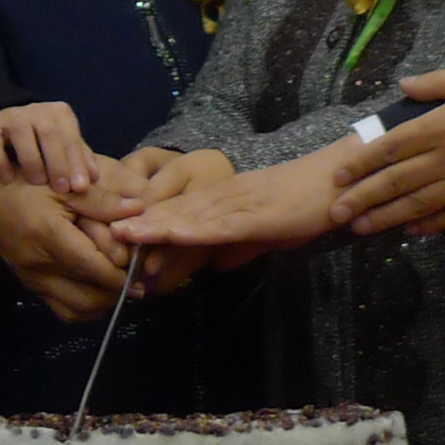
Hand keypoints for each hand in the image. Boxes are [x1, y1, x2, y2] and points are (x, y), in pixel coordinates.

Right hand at [0, 100, 102, 193]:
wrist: (8, 134)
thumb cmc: (44, 146)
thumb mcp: (64, 150)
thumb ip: (79, 161)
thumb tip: (93, 178)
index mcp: (59, 113)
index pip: (70, 135)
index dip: (76, 161)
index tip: (80, 187)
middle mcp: (36, 110)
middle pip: (49, 133)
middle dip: (57, 163)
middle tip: (62, 189)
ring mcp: (11, 116)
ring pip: (22, 133)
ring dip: (32, 160)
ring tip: (38, 183)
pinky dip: (0, 161)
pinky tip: (8, 179)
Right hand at [0, 177, 130, 322]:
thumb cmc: (27, 187)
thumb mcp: (65, 187)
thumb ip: (102, 201)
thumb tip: (139, 209)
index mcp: (50, 236)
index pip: (93, 267)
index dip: (120, 276)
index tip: (140, 273)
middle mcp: (40, 265)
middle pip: (87, 296)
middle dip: (115, 293)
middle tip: (135, 283)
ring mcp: (33, 280)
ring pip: (76, 309)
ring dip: (102, 304)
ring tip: (120, 289)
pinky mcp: (31, 287)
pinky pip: (62, 310)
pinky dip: (84, 308)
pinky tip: (97, 293)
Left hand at [106, 145, 349, 265]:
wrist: (341, 180)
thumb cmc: (309, 205)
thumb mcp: (269, 232)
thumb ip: (241, 246)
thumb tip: (217, 264)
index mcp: (226, 198)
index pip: (181, 211)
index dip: (150, 222)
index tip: (118, 233)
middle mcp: (226, 195)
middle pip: (176, 211)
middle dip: (140, 224)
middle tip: (103, 233)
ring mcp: (241, 202)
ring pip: (191, 215)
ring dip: (156, 226)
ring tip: (123, 234)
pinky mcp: (259, 214)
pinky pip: (221, 224)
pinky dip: (194, 230)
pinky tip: (172, 233)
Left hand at [329, 65, 444, 236]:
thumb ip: (435, 83)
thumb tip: (403, 84)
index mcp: (441, 125)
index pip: (390, 147)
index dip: (361, 162)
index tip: (338, 176)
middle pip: (396, 181)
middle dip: (363, 198)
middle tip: (336, 213)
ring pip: (418, 205)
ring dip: (386, 218)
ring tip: (360, 228)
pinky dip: (429, 227)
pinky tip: (410, 233)